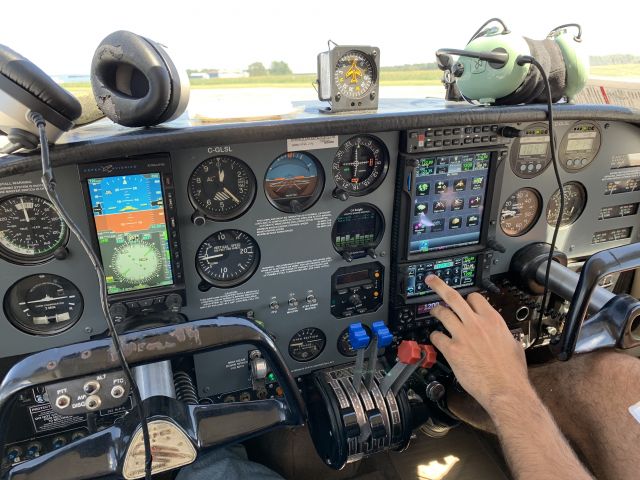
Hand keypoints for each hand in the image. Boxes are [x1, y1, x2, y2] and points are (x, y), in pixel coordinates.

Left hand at [426, 275, 529, 412]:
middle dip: (439, 286)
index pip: (475, 298)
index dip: (468, 298)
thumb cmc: (512, 372)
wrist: (506, 389)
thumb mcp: (513, 345)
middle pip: (453, 297)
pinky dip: (435, 336)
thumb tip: (502, 334)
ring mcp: (462, 335)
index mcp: (493, 320)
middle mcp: (476, 323)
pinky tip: (436, 339)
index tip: (464, 299)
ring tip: (433, 311)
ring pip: (442, 314)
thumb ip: (503, 334)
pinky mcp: (452, 349)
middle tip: (431, 280)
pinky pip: (437, 336)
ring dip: (436, 311)